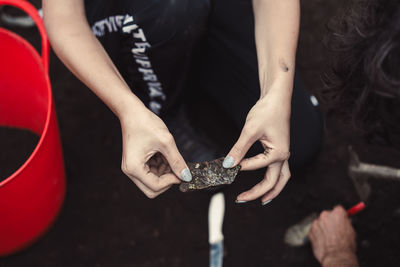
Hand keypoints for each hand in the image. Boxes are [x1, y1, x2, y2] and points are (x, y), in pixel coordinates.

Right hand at [119, 107, 190, 197]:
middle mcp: (130, 171)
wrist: (132, 112)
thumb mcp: (166, 142)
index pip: (155, 187)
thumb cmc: (146, 123)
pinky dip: (161, 166)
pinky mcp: (136, 163)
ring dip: (165, 172)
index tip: (181, 172)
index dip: (171, 182)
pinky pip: (151, 172)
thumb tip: (186, 176)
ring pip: (153, 181)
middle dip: (167, 180)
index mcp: (134, 168)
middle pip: (152, 189)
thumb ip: (177, 161)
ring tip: (168, 154)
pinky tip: (163, 153)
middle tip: (176, 167)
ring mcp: (132, 167)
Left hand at [223, 86, 290, 203]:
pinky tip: (264, 182)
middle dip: (257, 193)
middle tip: (240, 199)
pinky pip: (279, 171)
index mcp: (279, 153)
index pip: (256, 165)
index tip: (227, 166)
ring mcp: (283, 155)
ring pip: (281, 179)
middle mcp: (284, 157)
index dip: (241, 166)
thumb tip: (228, 164)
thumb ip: (239, 149)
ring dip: (272, 191)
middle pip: (273, 182)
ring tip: (262, 201)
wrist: (277, 98)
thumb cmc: (266, 112)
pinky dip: (273, 180)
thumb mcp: (250, 130)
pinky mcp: (280, 151)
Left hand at [309, 206, 357, 266]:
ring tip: (330, 239)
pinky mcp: (310, 231)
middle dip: (330, 221)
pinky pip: (315, 231)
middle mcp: (325, 215)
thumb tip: (344, 221)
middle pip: (327, 215)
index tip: (341, 219)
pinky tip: (324, 242)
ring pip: (320, 223)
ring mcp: (316, 222)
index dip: (340, 216)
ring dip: (323, 228)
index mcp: (337, 213)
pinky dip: (318, 235)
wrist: (336, 256)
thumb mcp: (351, 231)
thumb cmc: (346, 245)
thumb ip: (346, 223)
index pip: (338, 209)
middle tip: (334, 230)